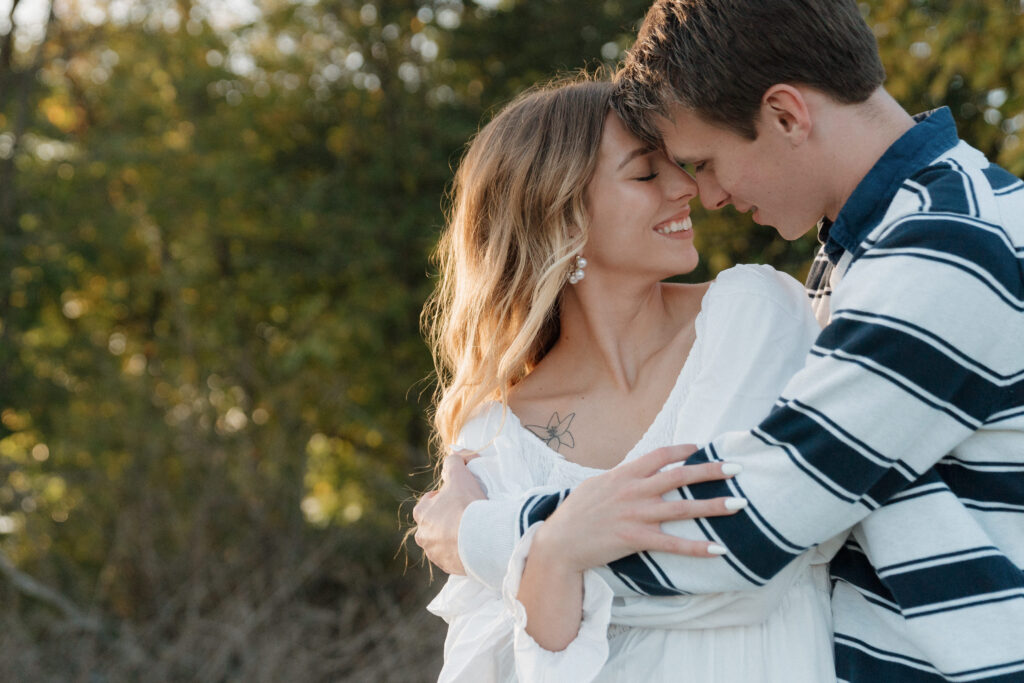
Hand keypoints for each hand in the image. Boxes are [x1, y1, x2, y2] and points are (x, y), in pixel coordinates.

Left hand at [412, 450, 484, 574]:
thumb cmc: (466, 505)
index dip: (443, 498)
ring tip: (472, 532)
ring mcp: (434, 554)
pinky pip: (453, 558)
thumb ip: (454, 462)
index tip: (457, 498)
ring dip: (453, 538)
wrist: (481, 539)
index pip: (427, 503)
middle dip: (446, 520)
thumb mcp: (459, 475)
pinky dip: (461, 552)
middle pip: (434, 524)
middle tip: (466, 515)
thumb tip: (456, 456)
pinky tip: (474, 546)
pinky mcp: (447, 567)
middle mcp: (423, 536)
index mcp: (421, 513)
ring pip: (442, 542)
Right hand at [532, 444, 744, 572]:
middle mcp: (634, 491)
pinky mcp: (636, 539)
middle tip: (737, 468)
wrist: (559, 542)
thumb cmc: (576, 514)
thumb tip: (635, 471)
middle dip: (711, 471)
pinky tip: (719, 549)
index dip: (683, 450)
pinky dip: (698, 547)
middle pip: (680, 476)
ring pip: (683, 507)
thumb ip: (620, 477)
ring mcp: (636, 515)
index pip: (660, 455)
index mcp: (624, 474)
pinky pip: (674, 543)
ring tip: (740, 504)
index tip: (703, 448)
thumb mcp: (596, 485)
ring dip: (714, 506)